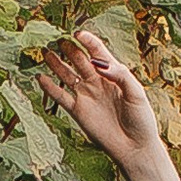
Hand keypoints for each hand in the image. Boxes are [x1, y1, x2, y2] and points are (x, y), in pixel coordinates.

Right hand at [40, 32, 180, 180]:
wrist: (134, 147)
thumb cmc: (141, 119)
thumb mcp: (136, 94)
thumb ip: (120, 76)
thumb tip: (101, 64)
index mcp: (113, 74)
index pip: (98, 52)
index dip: (88, 42)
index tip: (78, 33)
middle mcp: (97, 82)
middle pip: (79, 60)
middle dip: (69, 49)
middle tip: (57, 38)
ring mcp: (86, 95)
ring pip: (67, 75)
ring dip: (56, 64)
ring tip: (45, 52)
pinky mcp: (78, 111)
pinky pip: (61, 96)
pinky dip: (50, 87)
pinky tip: (40, 77)